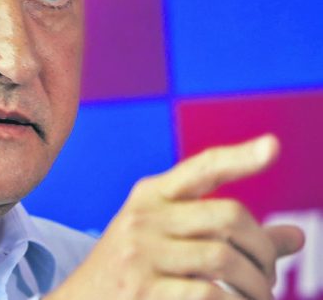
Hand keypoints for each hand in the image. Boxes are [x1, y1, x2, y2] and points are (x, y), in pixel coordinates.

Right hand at [48, 135, 305, 299]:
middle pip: (228, 216)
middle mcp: (144, 217)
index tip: (272, 147)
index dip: (239, 157)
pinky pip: (209, 294)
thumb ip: (229, 236)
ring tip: (258, 298)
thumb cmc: (136, 268)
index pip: (201, 169)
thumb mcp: (171, 240)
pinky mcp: (142, 290)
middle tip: (268, 277)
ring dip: (256, 285)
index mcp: (151, 195)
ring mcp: (141, 253)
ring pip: (224, 259)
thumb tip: (296, 237)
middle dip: (263, 250)